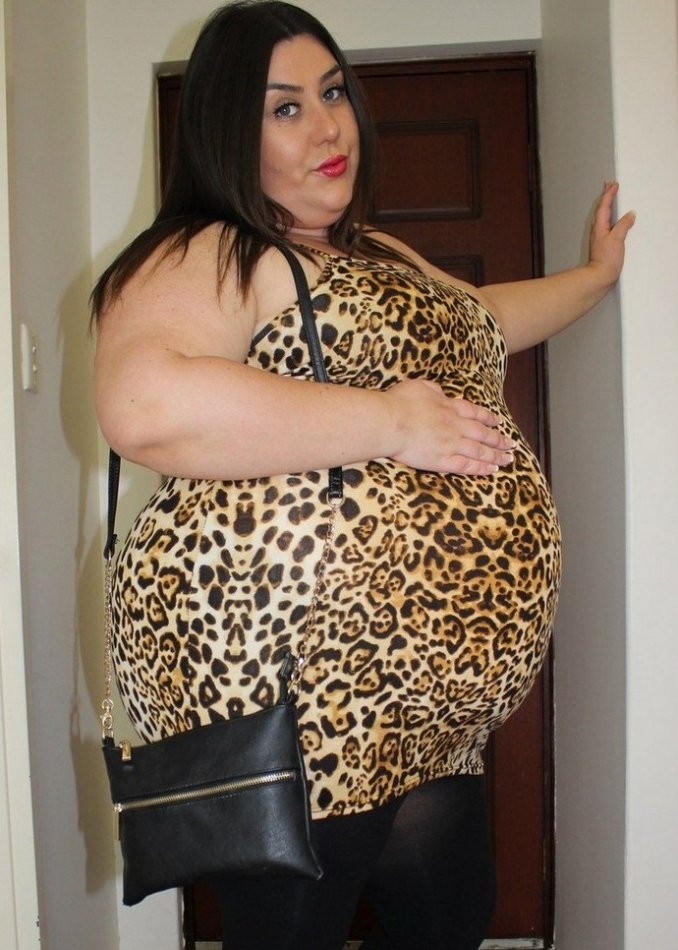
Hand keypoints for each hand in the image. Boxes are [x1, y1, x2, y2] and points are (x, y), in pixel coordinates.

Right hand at [385, 379, 514, 475]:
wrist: (391, 422)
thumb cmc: (400, 403)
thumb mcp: (419, 386)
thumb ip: (434, 390)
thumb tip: (441, 393)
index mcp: (450, 407)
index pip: (475, 413)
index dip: (488, 418)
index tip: (498, 423)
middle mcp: (456, 426)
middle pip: (483, 434)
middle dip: (499, 440)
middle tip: (511, 445)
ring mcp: (452, 444)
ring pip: (480, 451)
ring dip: (496, 456)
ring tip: (508, 460)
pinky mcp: (443, 460)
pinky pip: (467, 466)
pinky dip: (481, 468)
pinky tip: (492, 470)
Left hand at [588, 181, 634, 287]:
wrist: (599, 277)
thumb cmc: (606, 260)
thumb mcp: (617, 239)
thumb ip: (624, 225)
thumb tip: (630, 215)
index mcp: (600, 226)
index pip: (604, 206)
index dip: (609, 194)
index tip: (613, 185)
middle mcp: (597, 230)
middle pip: (600, 209)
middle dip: (605, 196)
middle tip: (609, 185)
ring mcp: (598, 237)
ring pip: (601, 216)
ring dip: (605, 205)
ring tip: (609, 198)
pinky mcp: (602, 243)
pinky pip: (604, 224)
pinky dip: (608, 217)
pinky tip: (612, 220)